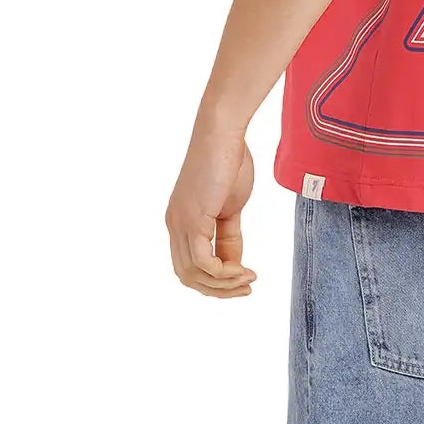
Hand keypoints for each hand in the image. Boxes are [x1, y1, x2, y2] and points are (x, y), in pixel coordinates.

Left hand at [165, 124, 257, 296]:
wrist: (223, 133)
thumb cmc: (229, 162)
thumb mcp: (231, 208)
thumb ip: (229, 237)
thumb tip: (234, 263)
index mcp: (180, 223)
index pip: (189, 267)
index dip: (215, 282)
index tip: (243, 281)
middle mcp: (174, 226)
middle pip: (188, 277)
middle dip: (218, 290)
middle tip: (246, 289)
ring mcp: (180, 223)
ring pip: (194, 274)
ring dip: (224, 284)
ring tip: (249, 278)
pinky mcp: (192, 218)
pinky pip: (202, 262)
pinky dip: (224, 273)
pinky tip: (244, 269)